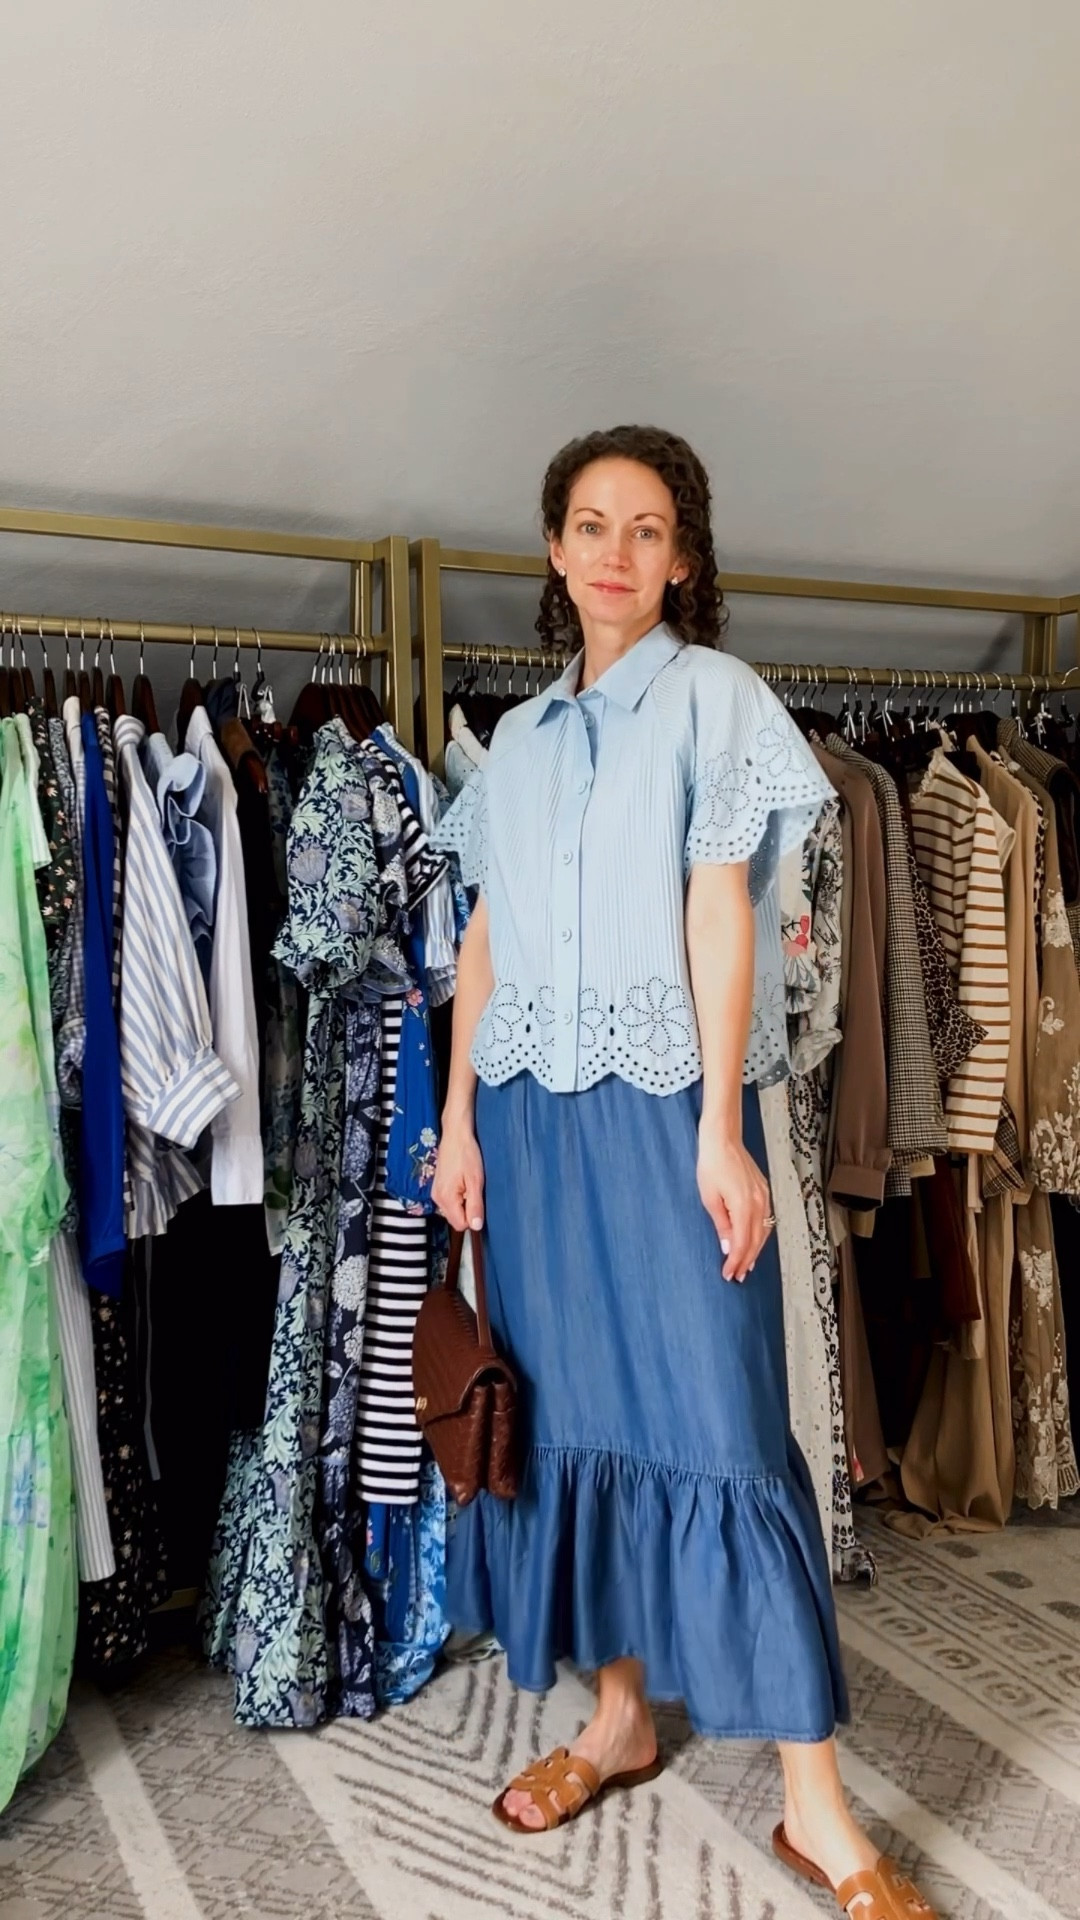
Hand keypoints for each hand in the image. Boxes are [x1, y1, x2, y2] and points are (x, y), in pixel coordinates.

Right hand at [432, 1117, 485, 1232]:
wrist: (456, 1134)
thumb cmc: (466, 1153)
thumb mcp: (476, 1181)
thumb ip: (475, 1205)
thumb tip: (476, 1226)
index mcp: (446, 1198)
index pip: (460, 1225)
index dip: (473, 1217)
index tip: (478, 1201)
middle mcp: (437, 1198)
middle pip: (456, 1219)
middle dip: (468, 1210)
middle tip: (474, 1190)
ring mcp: (436, 1192)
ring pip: (453, 1210)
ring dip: (463, 1202)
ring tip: (468, 1183)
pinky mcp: (438, 1187)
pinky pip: (450, 1201)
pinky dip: (459, 1196)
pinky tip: (463, 1181)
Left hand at [696, 1124, 772, 1281]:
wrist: (723, 1139)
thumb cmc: (712, 1165)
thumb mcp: (709, 1198)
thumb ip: (721, 1224)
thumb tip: (727, 1247)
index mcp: (744, 1206)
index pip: (742, 1243)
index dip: (736, 1261)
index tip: (729, 1274)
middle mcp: (759, 1203)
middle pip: (756, 1240)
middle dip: (747, 1260)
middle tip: (739, 1276)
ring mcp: (764, 1196)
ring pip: (764, 1231)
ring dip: (756, 1250)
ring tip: (747, 1265)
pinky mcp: (764, 1190)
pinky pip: (766, 1219)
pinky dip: (761, 1234)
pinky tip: (755, 1241)